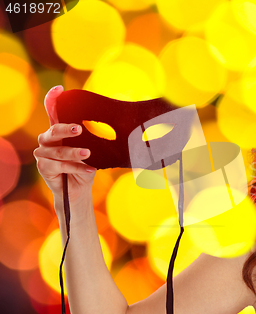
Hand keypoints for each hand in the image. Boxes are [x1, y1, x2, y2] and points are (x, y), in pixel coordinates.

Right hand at [34, 85, 95, 203]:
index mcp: (58, 130)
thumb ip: (96, 137)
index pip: (52, 110)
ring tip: (88, 153)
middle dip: (66, 129)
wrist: (78, 188)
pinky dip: (76, 167)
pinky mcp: (43, 166)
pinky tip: (89, 168)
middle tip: (79, 129)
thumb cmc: (85, 164)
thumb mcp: (93, 149)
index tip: (59, 89)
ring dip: (75, 152)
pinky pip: (60, 165)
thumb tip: (118, 126)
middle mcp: (47, 138)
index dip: (53, 99)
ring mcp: (42, 152)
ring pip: (59, 150)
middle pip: (54, 130)